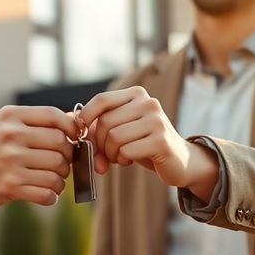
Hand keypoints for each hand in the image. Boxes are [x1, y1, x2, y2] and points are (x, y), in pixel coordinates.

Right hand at [0, 106, 75, 209]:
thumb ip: (38, 122)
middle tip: (62, 164)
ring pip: (57, 171)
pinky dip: (52, 196)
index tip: (74, 138)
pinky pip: (47, 192)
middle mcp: (11, 136)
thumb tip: (74, 120)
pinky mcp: (10, 186)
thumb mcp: (5, 126)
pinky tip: (47, 193)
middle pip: (61, 144)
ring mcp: (10, 162)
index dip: (71, 128)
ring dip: (61, 179)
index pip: (54, 115)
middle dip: (68, 157)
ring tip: (54, 180)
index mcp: (11, 116)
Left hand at [79, 87, 217, 200]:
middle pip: (105, 122)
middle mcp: (148, 103)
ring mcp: (157, 121)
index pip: (102, 100)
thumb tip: (75, 130)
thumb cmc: (143, 143)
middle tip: (105, 154)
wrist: (179, 160)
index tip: (81, 132)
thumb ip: (99, 127)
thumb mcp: (121, 129)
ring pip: (114, 137)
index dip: (85, 116)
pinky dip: (123, 159)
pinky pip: (127, 150)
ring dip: (111, 153)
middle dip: (100, 143)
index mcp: (137, 94)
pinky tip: (130, 160)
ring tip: (120, 156)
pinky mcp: (161, 141)